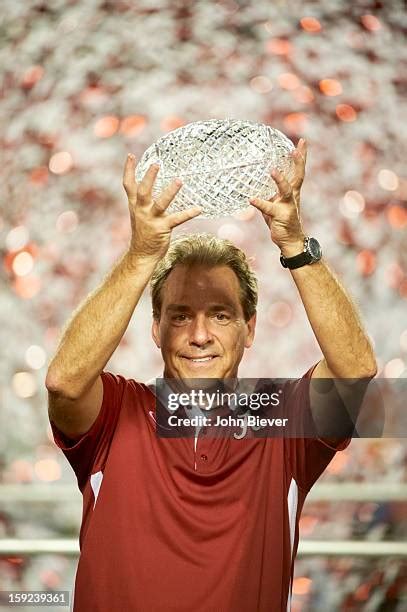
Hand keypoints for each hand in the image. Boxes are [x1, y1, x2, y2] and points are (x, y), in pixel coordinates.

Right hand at [123, 154, 200, 259]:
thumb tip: (148, 183)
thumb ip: (142, 200)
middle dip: (149, 177)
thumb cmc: (143, 232)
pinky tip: (198, 209)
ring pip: (160, 203)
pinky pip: (177, 219)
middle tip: (156, 163)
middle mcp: (141, 210)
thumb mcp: (138, 213)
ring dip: (170, 192)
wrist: (141, 254)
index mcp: (135, 205)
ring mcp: (151, 220)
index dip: (129, 170)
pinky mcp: (162, 229)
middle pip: (143, 191)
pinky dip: (188, 213)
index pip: (128, 185)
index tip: (132, 155)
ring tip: (179, 180)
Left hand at [249, 138, 306, 256]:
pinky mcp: (281, 216)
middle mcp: (292, 197)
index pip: (297, 171)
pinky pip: (269, 208)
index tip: (301, 142)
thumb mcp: (274, 204)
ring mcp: (288, 206)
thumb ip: (267, 194)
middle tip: (296, 147)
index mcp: (292, 192)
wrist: (291, 241)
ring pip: (286, 190)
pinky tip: (251, 199)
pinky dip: (260, 203)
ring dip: (280, 180)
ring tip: (272, 170)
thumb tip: (254, 185)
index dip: (300, 157)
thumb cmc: (281, 222)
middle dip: (298, 161)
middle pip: (298, 176)